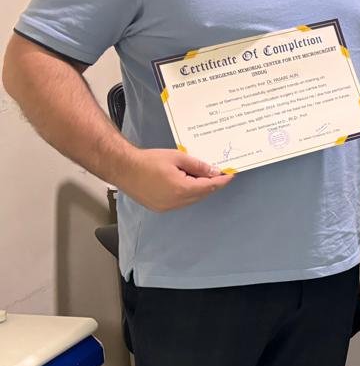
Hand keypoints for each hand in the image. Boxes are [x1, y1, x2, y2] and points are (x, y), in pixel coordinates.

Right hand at [115, 149, 234, 212]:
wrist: (123, 168)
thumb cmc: (148, 160)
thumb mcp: (178, 157)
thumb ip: (198, 165)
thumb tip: (214, 171)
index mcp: (181, 189)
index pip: (209, 186)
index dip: (222, 180)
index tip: (231, 175)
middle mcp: (176, 202)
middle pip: (202, 194)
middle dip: (212, 184)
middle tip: (220, 173)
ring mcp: (167, 207)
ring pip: (192, 199)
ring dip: (200, 189)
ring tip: (203, 175)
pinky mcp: (160, 207)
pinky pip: (181, 202)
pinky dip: (188, 193)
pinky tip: (188, 182)